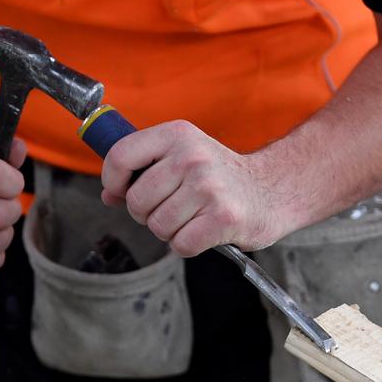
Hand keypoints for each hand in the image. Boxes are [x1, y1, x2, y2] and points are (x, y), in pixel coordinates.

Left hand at [100, 120, 292, 256]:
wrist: (272, 190)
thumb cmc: (221, 177)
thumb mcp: (183, 158)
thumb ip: (143, 171)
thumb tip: (109, 195)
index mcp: (177, 135)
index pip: (121, 156)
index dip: (113, 181)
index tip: (122, 192)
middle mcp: (192, 157)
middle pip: (137, 201)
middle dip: (148, 215)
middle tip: (172, 209)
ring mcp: (208, 187)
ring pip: (158, 226)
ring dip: (170, 232)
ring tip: (192, 218)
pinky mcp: (223, 217)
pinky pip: (181, 244)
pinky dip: (188, 245)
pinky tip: (203, 231)